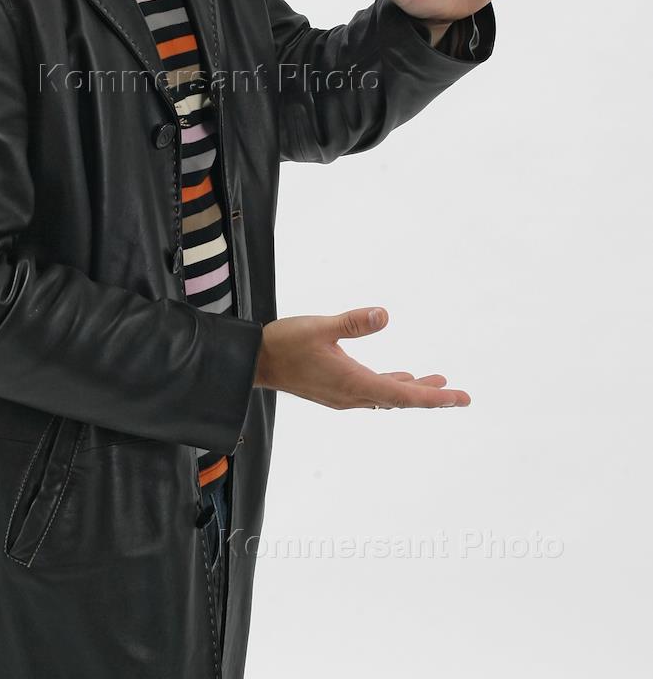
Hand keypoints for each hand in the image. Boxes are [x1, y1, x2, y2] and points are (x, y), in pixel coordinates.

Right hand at [253, 307, 469, 409]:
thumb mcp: (320, 327)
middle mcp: (353, 395)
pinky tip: (398, 376)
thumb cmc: (284, 343)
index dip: (434, 397)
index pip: (403, 395)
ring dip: (412, 390)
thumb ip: (352, 322)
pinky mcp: (336, 391)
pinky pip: (373, 392)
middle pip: (400, 399)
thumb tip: (385, 315)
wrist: (254, 362)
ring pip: (387, 396)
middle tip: (460, 396)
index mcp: (354, 383)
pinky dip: (392, 386)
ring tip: (438, 382)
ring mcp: (344, 395)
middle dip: (431, 397)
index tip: (459, 398)